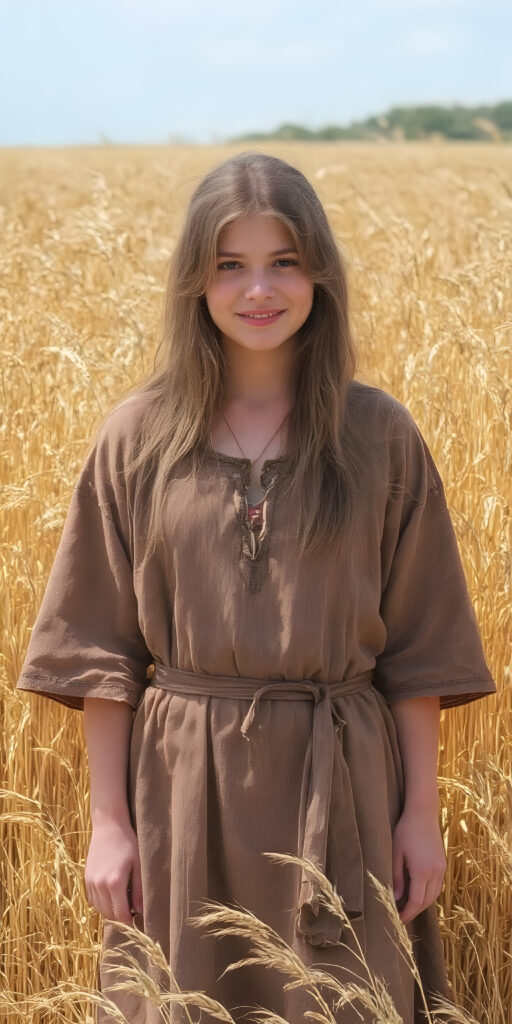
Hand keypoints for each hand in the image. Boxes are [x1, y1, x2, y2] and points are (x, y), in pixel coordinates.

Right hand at [84, 819, 143, 924]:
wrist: (108, 826)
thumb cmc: (127, 843)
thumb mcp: (137, 865)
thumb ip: (139, 890)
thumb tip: (140, 911)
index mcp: (114, 882)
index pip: (120, 913)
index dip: (129, 920)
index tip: (137, 918)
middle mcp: (100, 885)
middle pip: (109, 914)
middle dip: (120, 916)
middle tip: (131, 909)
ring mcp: (91, 882)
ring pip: (99, 908)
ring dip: (110, 910)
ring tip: (122, 902)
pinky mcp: (86, 878)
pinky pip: (92, 900)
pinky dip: (101, 903)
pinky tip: (110, 895)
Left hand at [391, 809, 445, 924]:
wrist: (423, 814)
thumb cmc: (405, 831)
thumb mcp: (396, 853)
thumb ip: (396, 877)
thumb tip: (396, 897)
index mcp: (421, 870)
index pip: (416, 901)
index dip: (408, 913)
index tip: (399, 920)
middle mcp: (434, 872)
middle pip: (426, 901)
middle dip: (415, 911)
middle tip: (402, 916)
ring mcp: (441, 868)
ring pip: (434, 895)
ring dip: (423, 904)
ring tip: (409, 907)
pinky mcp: (443, 863)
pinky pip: (438, 886)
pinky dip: (429, 894)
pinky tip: (419, 893)